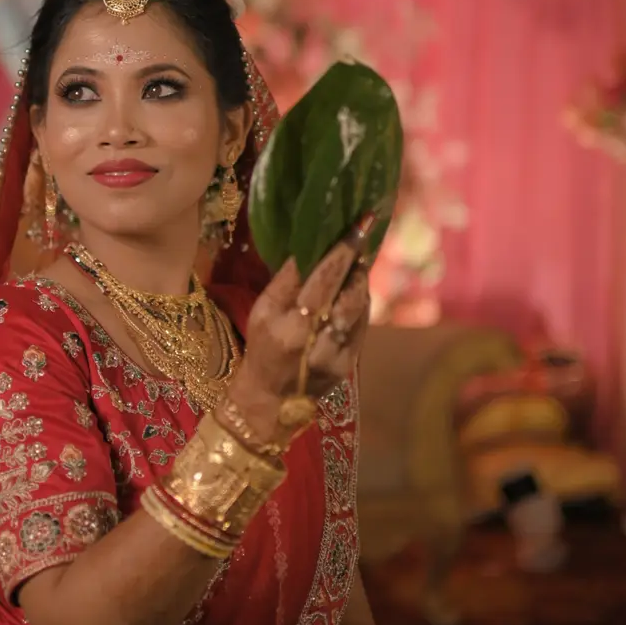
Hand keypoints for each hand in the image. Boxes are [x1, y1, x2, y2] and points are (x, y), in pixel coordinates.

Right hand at [226, 223, 372, 435]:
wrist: (271, 399)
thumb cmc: (261, 347)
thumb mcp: (261, 312)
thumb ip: (285, 281)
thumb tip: (309, 247)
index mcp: (286, 325)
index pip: (319, 280)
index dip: (340, 251)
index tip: (357, 225)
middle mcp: (313, 341)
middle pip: (344, 292)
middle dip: (355, 260)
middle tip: (363, 231)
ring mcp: (334, 355)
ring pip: (358, 308)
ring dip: (361, 279)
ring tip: (358, 259)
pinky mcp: (348, 365)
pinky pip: (361, 325)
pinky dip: (360, 303)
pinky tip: (355, 289)